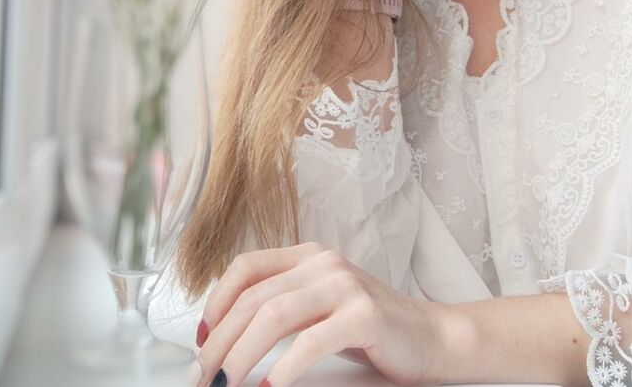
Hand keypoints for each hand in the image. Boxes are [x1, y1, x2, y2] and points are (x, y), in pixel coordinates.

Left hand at [189, 241, 441, 386]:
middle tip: (205, 377)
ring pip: (274, 315)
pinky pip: (311, 341)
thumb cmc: (368, 329)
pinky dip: (283, 368)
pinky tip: (270, 386)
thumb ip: (283, 307)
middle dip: (220, 341)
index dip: (216, 302)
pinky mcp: (363, 315)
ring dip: (241, 354)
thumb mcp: (319, 307)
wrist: (430, 337)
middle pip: (253, 297)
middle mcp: (323, 263)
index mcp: (307, 256)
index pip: (245, 267)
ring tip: (227, 384)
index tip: (201, 340)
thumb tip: (226, 336)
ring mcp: (344, 286)